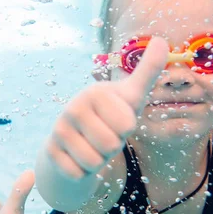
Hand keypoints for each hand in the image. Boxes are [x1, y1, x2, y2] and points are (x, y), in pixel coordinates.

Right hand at [46, 37, 168, 179]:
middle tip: (104, 135)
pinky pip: (78, 173)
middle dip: (112, 147)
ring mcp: (58, 130)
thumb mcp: (131, 95)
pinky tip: (78, 158)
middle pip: (110, 145)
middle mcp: (72, 108)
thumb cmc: (111, 114)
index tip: (116, 120)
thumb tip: (162, 40)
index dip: (126, 129)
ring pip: (94, 162)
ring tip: (92, 146)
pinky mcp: (50, 152)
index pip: (126, 126)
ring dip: (99, 161)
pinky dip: (84, 172)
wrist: (77, 138)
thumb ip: (148, 69)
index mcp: (95, 92)